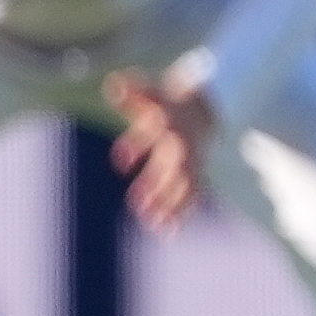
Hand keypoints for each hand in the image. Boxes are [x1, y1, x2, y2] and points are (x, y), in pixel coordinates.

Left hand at [103, 70, 219, 232]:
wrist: (203, 109)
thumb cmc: (166, 102)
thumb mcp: (147, 93)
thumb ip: (130, 91)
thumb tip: (113, 84)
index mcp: (166, 123)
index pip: (150, 133)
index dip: (135, 145)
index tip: (118, 161)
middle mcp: (178, 145)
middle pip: (169, 167)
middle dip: (155, 185)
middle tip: (138, 206)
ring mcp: (188, 161)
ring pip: (181, 185)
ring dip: (168, 204)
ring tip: (154, 225)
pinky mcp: (193, 173)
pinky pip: (190, 194)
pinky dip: (181, 212)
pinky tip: (169, 231)